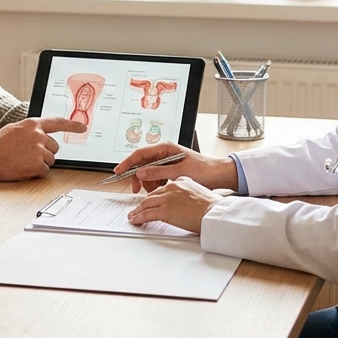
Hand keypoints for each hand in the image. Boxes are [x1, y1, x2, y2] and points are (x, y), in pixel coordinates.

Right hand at [0, 117, 86, 180]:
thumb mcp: (14, 129)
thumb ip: (31, 130)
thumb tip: (43, 135)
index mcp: (32, 124)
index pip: (57, 122)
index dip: (72, 125)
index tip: (83, 127)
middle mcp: (38, 136)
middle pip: (54, 147)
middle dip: (45, 152)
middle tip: (28, 155)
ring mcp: (38, 150)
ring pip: (50, 160)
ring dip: (40, 163)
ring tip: (23, 161)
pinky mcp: (37, 165)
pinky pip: (45, 171)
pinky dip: (36, 173)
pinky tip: (23, 168)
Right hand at [113, 143, 237, 193]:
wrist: (219, 175)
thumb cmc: (203, 170)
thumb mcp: (178, 172)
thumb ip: (158, 172)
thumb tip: (140, 172)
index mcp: (165, 148)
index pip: (140, 153)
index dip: (127, 162)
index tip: (118, 171)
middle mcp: (164, 153)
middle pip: (142, 164)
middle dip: (138, 177)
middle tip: (136, 189)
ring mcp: (166, 162)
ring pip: (148, 173)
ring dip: (148, 183)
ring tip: (155, 189)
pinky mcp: (170, 170)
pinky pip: (156, 177)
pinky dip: (155, 185)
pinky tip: (161, 189)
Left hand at [126, 177, 223, 233]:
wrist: (214, 213)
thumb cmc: (211, 206)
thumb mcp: (199, 192)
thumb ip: (189, 192)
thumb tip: (186, 200)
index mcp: (181, 181)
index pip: (163, 187)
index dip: (155, 195)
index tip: (151, 200)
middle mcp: (172, 187)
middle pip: (152, 195)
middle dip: (144, 203)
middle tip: (138, 208)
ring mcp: (167, 199)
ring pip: (146, 203)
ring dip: (138, 210)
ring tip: (133, 215)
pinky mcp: (164, 211)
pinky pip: (146, 214)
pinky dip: (138, 217)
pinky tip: (135, 220)